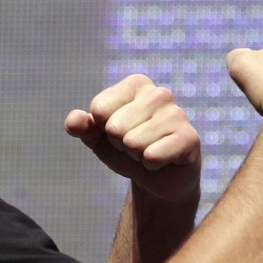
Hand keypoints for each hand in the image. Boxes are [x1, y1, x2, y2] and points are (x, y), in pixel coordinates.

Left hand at [64, 74, 201, 202]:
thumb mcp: (98, 139)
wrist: (157, 178)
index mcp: (136, 84)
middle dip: (120, 145)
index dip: (103, 129)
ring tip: (149, 152)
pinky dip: (151, 166)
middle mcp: (159, 93)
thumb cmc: (126, 151)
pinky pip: (152, 156)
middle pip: (115, 127)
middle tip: (135, 147)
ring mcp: (177, 114)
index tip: (118, 134)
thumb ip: (83, 127)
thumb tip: (73, 121)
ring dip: (136, 156)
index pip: (99, 109)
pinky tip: (163, 161)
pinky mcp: (189, 138)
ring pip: (133, 143)